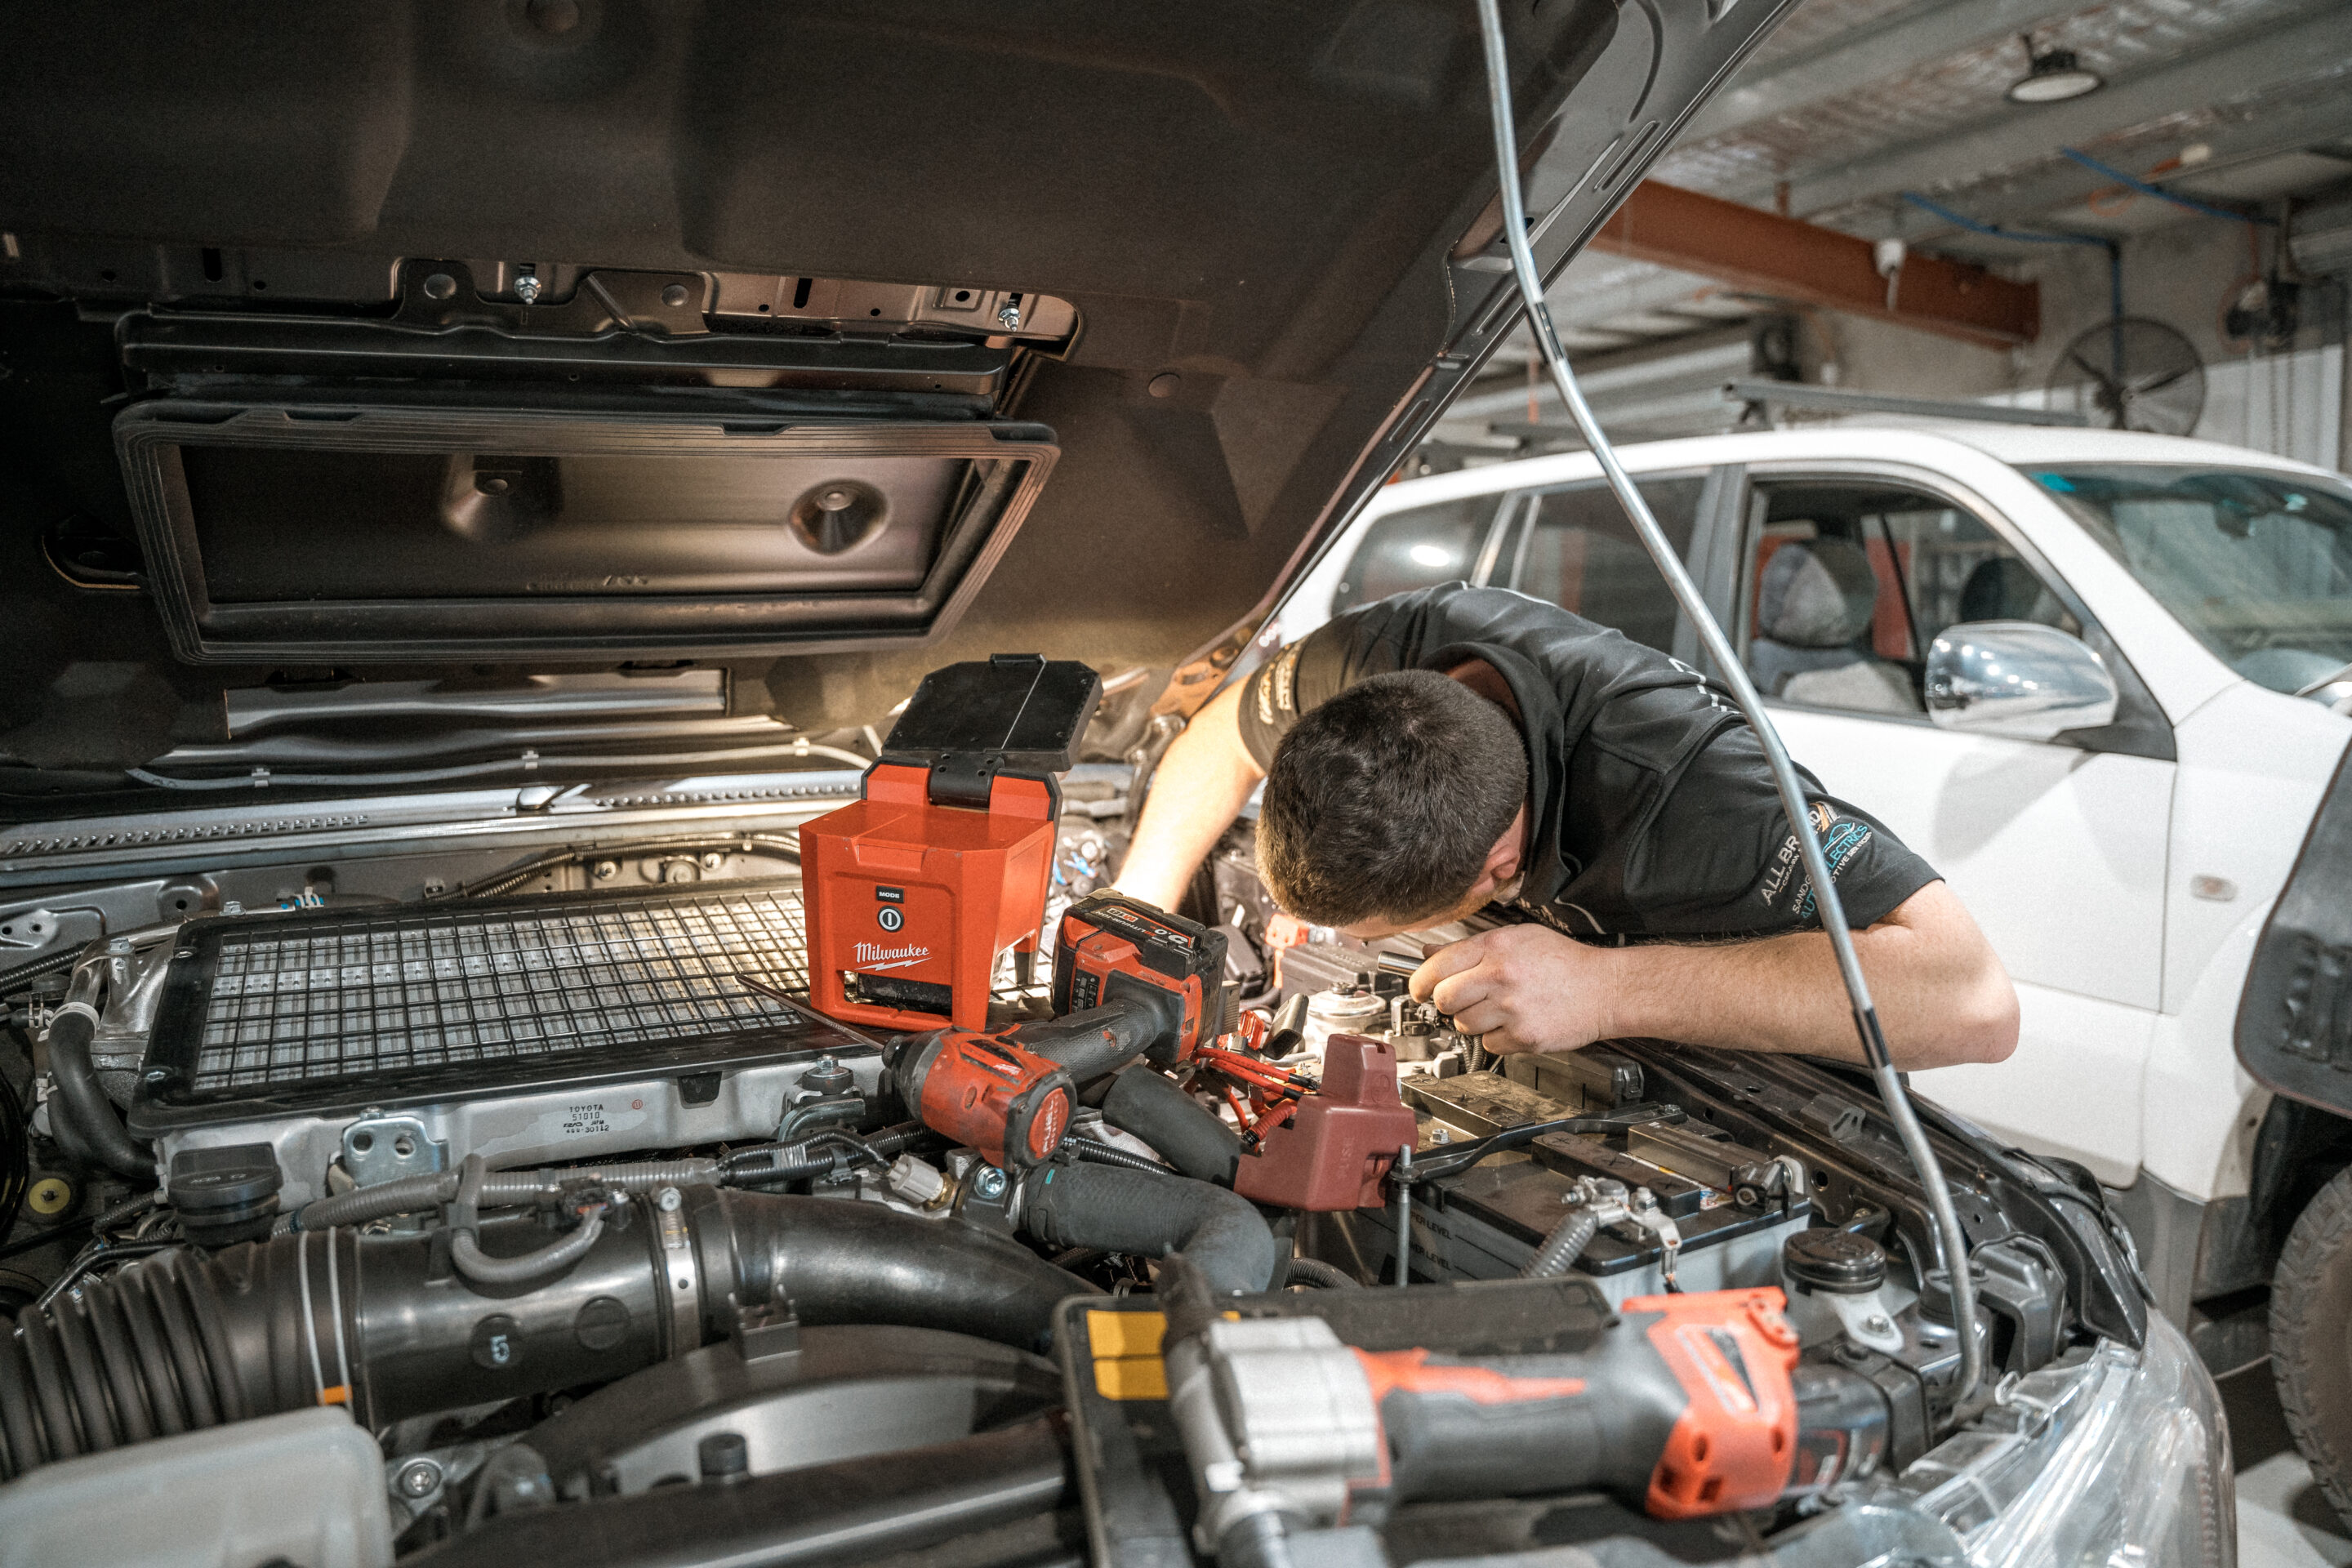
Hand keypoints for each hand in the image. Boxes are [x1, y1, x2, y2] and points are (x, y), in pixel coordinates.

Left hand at [1410, 924, 1619, 1055]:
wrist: (1606, 988)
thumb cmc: (1565, 962)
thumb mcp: (1519, 938)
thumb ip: (1473, 946)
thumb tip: (1431, 953)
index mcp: (1496, 947)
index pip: (1437, 965)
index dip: (1420, 981)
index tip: (1418, 989)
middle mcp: (1501, 977)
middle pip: (1444, 999)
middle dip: (1447, 1003)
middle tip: (1460, 1000)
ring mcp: (1512, 1009)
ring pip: (1464, 1024)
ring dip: (1474, 1021)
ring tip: (1498, 1009)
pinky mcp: (1524, 1037)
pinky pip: (1490, 1044)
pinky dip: (1497, 1038)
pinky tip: (1515, 1022)